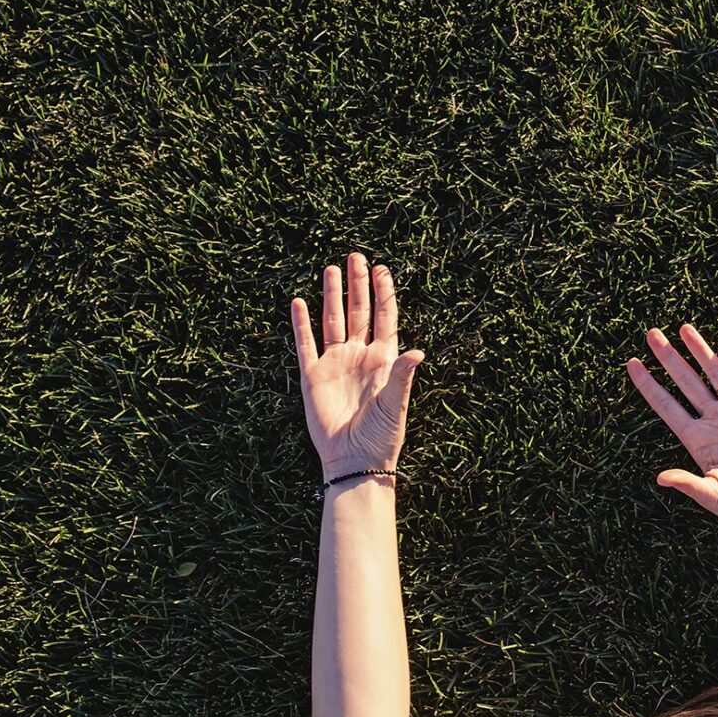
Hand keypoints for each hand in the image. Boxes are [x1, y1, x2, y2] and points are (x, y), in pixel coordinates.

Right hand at [291, 252, 424, 480]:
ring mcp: (335, 364)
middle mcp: (359, 356)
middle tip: (357, 256)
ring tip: (332, 269)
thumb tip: (417, 351)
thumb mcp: (396, 403)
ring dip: (332, 296)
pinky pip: (306, 344)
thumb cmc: (381, 435)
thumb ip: (402, 375)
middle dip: (358, 285)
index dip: (384, 294)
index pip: (384, 318)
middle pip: (358, 312)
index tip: (382, 270)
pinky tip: (300, 302)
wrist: (354, 460)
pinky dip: (302, 324)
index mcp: (383, 360)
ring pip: (332, 321)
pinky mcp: (313, 377)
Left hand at [627, 324, 717, 556]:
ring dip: (700, 352)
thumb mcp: (712, 495)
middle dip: (668, 358)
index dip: (649, 385)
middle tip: (651, 334)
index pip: (666, 405)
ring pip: (715, 374)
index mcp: (697, 439)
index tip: (632, 364)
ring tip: (684, 328)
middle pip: (686, 382)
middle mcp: (714, 421)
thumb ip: (688, 484)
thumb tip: (660, 477)